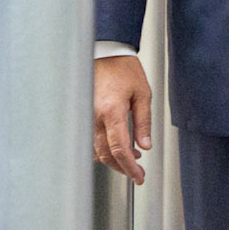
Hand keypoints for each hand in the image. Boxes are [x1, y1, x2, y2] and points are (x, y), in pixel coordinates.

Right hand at [94, 53, 152, 183]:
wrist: (105, 52)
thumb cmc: (123, 68)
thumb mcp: (143, 94)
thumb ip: (144, 121)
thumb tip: (145, 145)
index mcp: (111, 111)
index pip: (119, 149)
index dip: (129, 167)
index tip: (139, 177)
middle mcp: (94, 116)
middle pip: (106, 154)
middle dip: (122, 167)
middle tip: (138, 172)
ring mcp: (86, 116)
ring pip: (96, 149)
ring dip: (113, 158)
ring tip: (132, 158)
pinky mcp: (83, 114)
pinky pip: (90, 139)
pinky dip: (103, 148)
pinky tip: (116, 146)